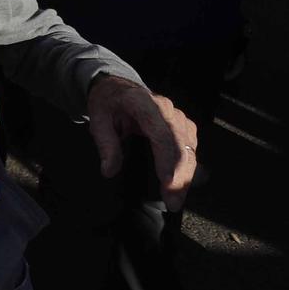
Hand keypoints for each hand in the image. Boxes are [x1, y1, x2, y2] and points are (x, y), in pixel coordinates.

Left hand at [85, 76, 198, 211]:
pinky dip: (188, 168)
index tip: (167, 183)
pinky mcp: (184, 126)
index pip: (162, 134)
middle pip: (180, 145)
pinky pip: (191, 148)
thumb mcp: (97, 118)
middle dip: (180, 176)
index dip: (167, 159)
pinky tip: (181, 184)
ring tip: (176, 199)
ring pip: (189, 149)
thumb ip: (105, 144)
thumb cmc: (108, 102)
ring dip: (186, 175)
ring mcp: (178, 117)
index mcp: (144, 103)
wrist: (118, 87)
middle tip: (172, 201)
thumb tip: (109, 170)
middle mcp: (167, 109)